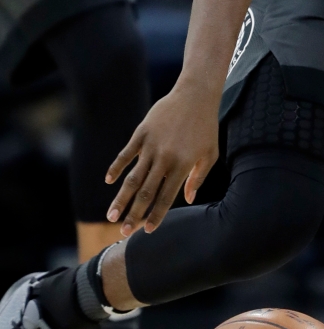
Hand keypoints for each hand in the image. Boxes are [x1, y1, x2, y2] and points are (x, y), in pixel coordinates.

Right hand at [104, 80, 219, 235]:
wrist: (195, 96)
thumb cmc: (206, 127)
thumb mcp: (210, 154)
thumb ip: (197, 178)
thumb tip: (188, 200)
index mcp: (182, 165)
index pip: (167, 197)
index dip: (156, 215)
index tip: (147, 231)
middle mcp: (164, 158)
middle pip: (146, 192)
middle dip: (134, 214)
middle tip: (123, 232)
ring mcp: (150, 146)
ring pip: (132, 178)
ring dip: (120, 199)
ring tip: (111, 216)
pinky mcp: (141, 134)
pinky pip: (125, 155)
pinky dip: (116, 168)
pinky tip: (109, 182)